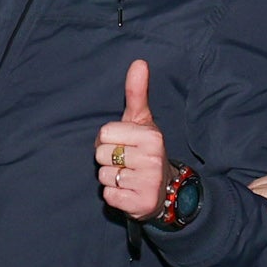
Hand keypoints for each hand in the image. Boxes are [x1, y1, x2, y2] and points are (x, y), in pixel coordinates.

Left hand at [95, 60, 169, 219]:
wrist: (165, 189)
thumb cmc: (146, 150)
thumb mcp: (142, 121)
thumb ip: (137, 93)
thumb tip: (139, 62)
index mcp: (151, 135)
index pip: (104, 133)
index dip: (107, 139)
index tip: (123, 144)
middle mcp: (152, 159)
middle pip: (101, 155)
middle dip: (107, 159)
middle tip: (126, 161)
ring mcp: (148, 183)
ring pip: (103, 176)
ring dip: (111, 177)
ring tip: (128, 175)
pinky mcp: (140, 204)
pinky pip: (109, 195)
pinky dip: (114, 194)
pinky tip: (129, 190)